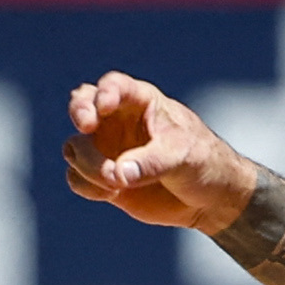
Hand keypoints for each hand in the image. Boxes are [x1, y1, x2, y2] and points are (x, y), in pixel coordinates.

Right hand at [63, 72, 257, 236]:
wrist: (208, 199)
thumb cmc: (202, 162)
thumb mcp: (182, 156)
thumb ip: (150, 162)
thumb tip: (117, 174)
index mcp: (142, 102)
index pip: (115, 85)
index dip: (105, 92)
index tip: (104, 106)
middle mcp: (118, 121)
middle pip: (82, 104)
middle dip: (79, 112)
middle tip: (86, 127)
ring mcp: (107, 149)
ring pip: (76, 147)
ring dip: (88, 164)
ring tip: (115, 182)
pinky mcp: (103, 178)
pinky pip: (77, 178)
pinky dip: (88, 185)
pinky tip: (112, 194)